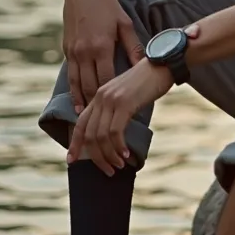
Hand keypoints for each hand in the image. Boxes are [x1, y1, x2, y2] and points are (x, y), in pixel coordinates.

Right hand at [62, 0, 145, 113]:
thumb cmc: (108, 6)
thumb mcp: (124, 24)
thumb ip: (134, 47)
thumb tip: (145, 66)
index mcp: (102, 46)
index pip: (107, 80)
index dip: (111, 99)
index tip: (119, 113)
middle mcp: (85, 52)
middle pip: (90, 87)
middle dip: (96, 108)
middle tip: (103, 125)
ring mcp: (74, 51)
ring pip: (77, 84)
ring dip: (81, 103)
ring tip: (87, 122)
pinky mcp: (67, 49)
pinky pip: (70, 75)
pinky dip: (73, 91)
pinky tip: (77, 104)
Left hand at [67, 58, 172, 174]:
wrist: (163, 64)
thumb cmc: (148, 82)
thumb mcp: (126, 96)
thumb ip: (115, 110)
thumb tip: (112, 135)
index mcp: (99, 95)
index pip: (80, 124)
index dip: (75, 144)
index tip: (71, 160)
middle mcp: (101, 97)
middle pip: (89, 135)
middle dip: (96, 157)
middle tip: (108, 170)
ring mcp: (111, 100)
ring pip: (101, 136)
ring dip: (109, 155)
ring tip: (119, 165)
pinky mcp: (124, 103)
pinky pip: (115, 132)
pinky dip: (119, 147)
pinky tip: (126, 154)